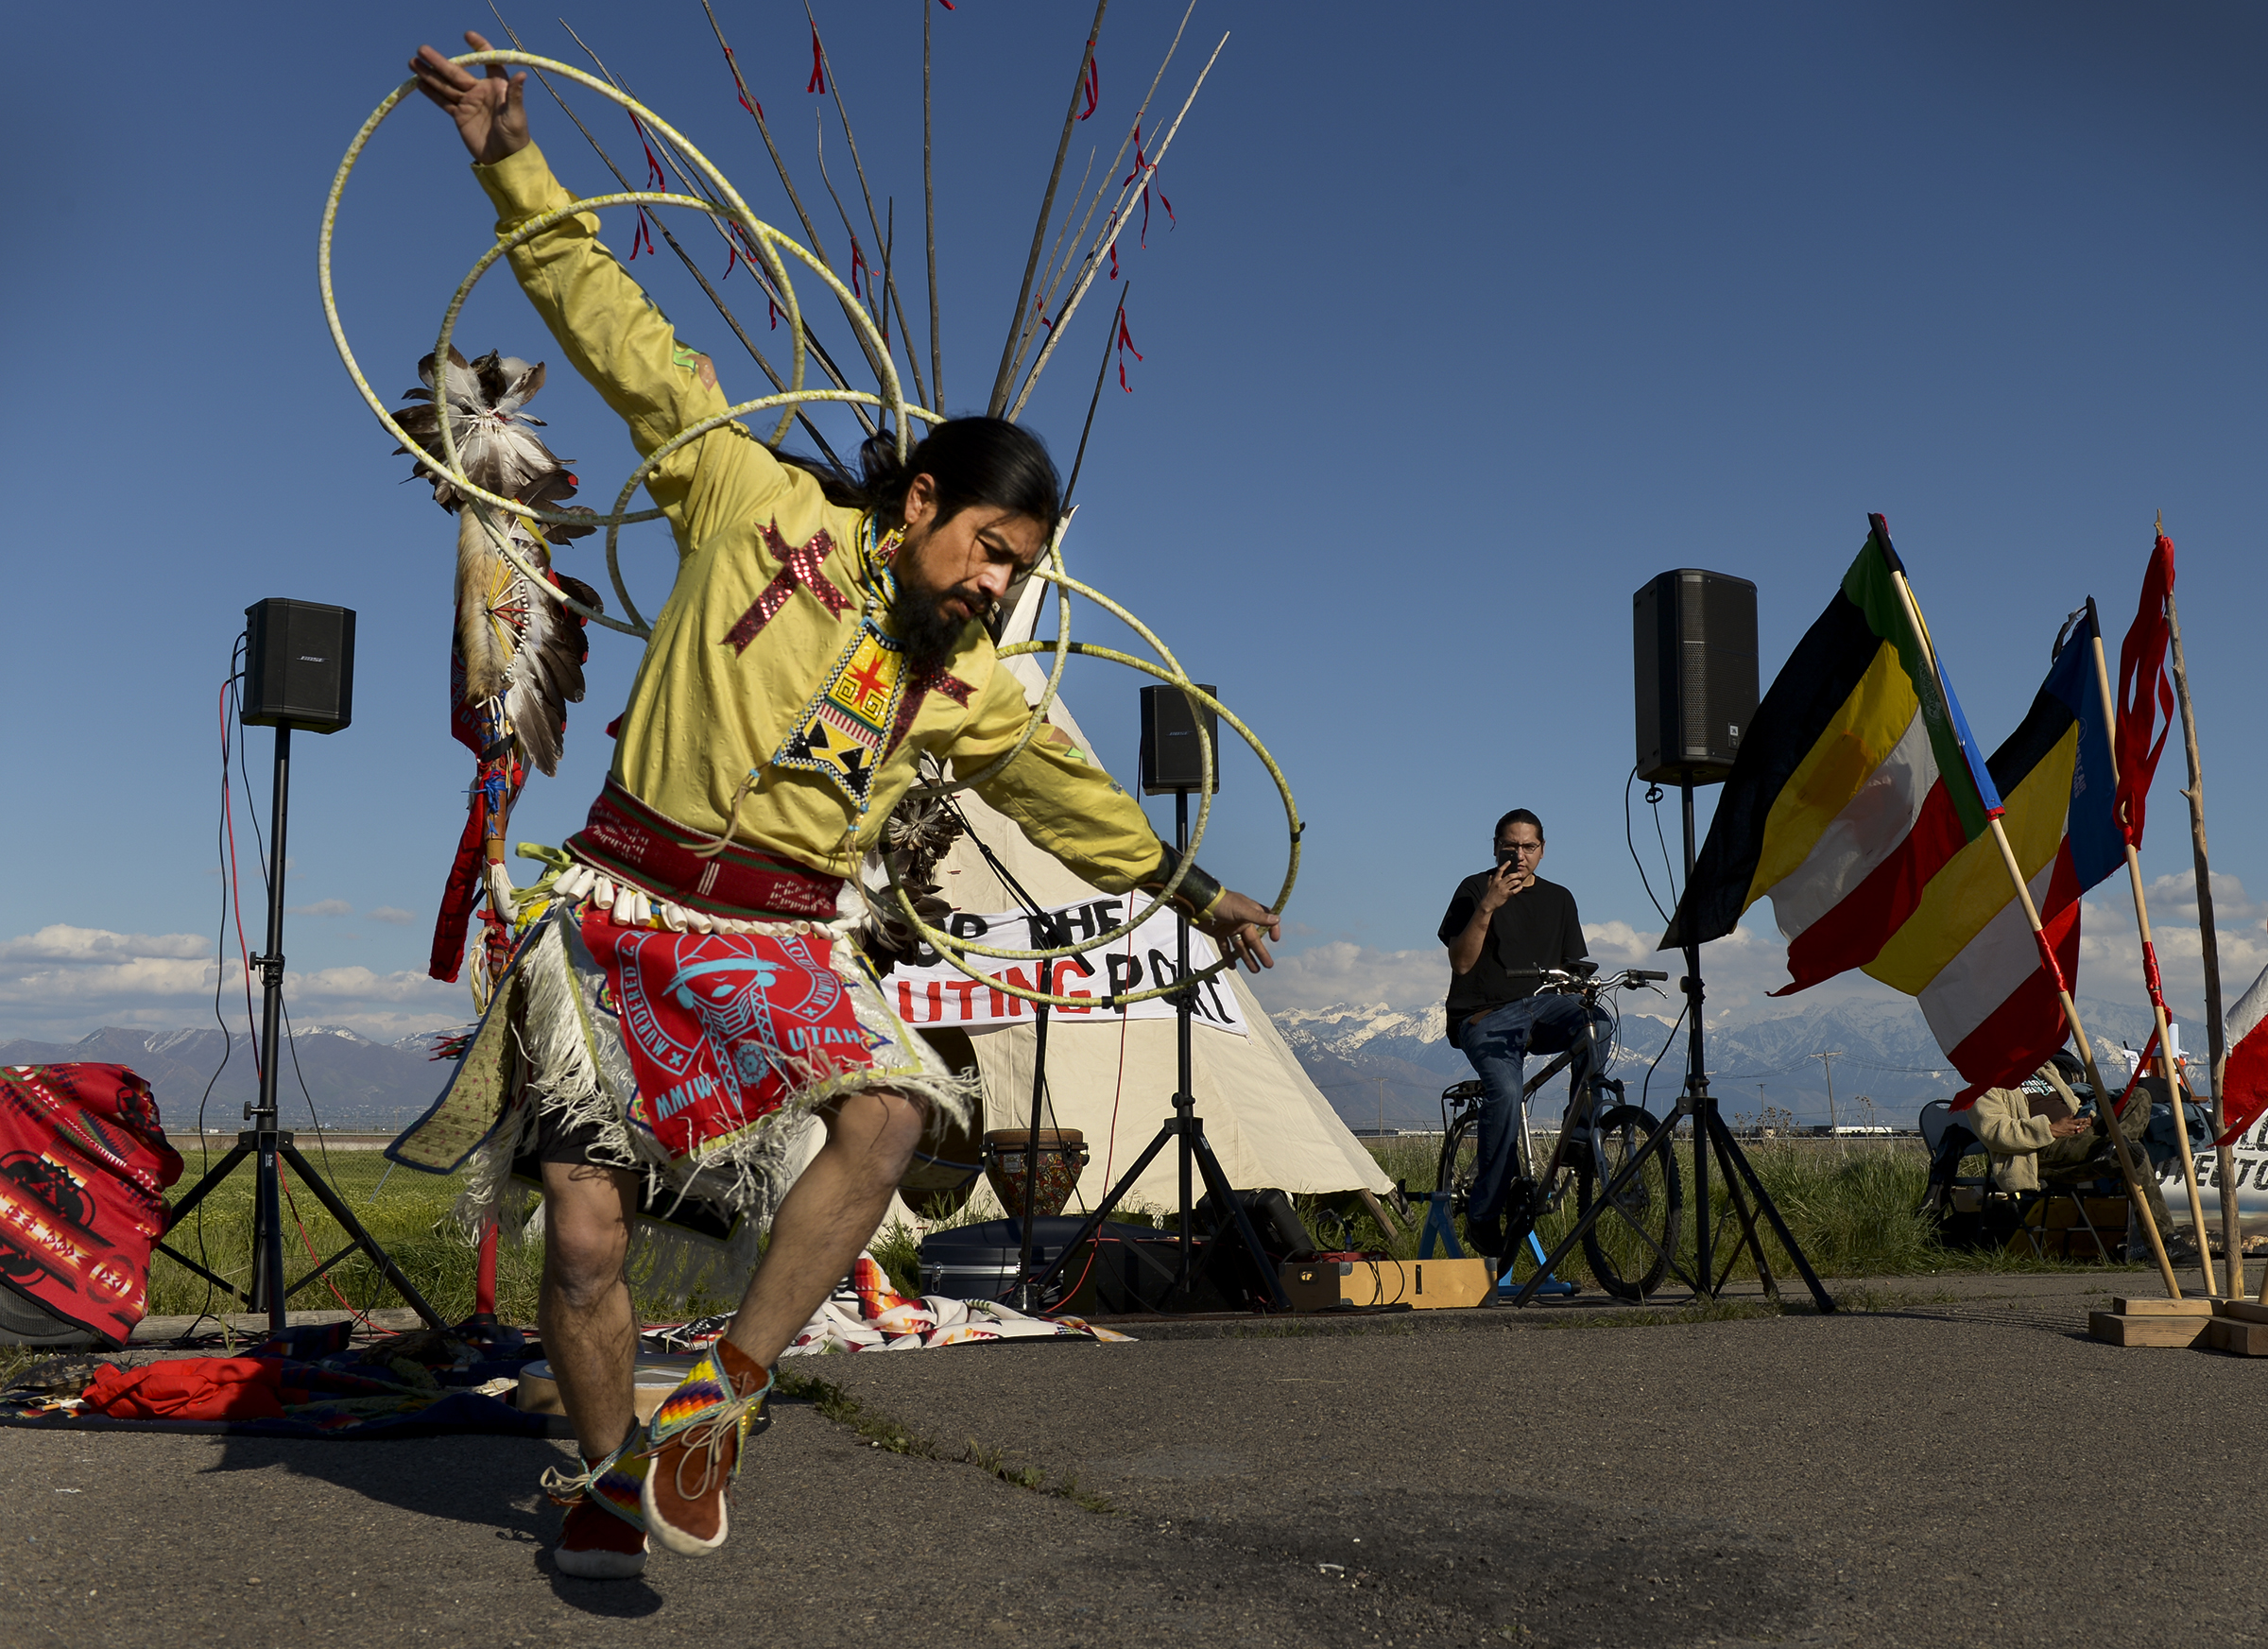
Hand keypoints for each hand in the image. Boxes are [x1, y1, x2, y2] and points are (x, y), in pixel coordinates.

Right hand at [409, 31, 528, 164]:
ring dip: (429, 74)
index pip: (487, 60)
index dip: (478, 47)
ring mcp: (469, 102)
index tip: (467, 35)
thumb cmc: (516, 137)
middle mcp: (481, 90)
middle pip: (457, 72)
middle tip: (422, 49)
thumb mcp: (516, 115)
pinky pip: (444, 101)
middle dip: (439, 61)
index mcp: (496, 85)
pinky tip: (419, 83)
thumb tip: (522, 74)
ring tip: (413, 62)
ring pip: (446, 85)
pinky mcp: (460, 115)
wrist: (505, 160)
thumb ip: (515, 95)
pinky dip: (431, 93)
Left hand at [1198, 890, 1279, 972]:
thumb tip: (1277, 919)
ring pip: (1241, 946)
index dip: (1272, 929)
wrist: (1198, 902)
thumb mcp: (1242, 910)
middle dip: (1261, 952)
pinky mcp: (1218, 934)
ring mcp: (1230, 928)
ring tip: (1255, 970)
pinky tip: (1233, 966)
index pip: (1265, 921)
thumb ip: (1258, 917)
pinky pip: (1225, 947)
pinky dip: (1228, 957)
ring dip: (1247, 958)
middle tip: (1268, 965)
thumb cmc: (1222, 903)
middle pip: (1254, 939)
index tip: (1274, 940)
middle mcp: (1241, 921)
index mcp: (1249, 913)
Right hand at [1478, 859, 1527, 914]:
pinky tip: (1520, 887)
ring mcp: (1503, 889)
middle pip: (1510, 876)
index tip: (1509, 861)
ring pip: (1514, 883)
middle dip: (1516, 874)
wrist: (1487, 904)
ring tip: (1519, 881)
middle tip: (1520, 874)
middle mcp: (1499, 883)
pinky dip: (1519, 888)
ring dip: (1518, 881)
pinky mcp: (1506, 895)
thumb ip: (1490, 879)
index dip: (1505, 865)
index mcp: (1495, 880)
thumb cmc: (1488, 894)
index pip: (1500, 870)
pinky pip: (1514, 891)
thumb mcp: (1488, 885)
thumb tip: (1492, 874)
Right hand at [2050, 1114, 2090, 1137]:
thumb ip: (2069, 1116)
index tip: (2086, 1118)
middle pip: (2080, 1126)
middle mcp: (2071, 1127)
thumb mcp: (2063, 1119)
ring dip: (2082, 1129)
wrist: (2053, 1130)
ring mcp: (2071, 1131)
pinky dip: (2078, 1133)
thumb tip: (2073, 1113)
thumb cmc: (2058, 1124)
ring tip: (2085, 1128)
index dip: (2082, 1119)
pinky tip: (2080, 1132)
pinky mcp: (2070, 1135)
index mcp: (2069, 1122)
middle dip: (2084, 1125)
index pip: (2078, 1120)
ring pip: (2079, 1131)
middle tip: (2087, 1125)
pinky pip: (2076, 1134)